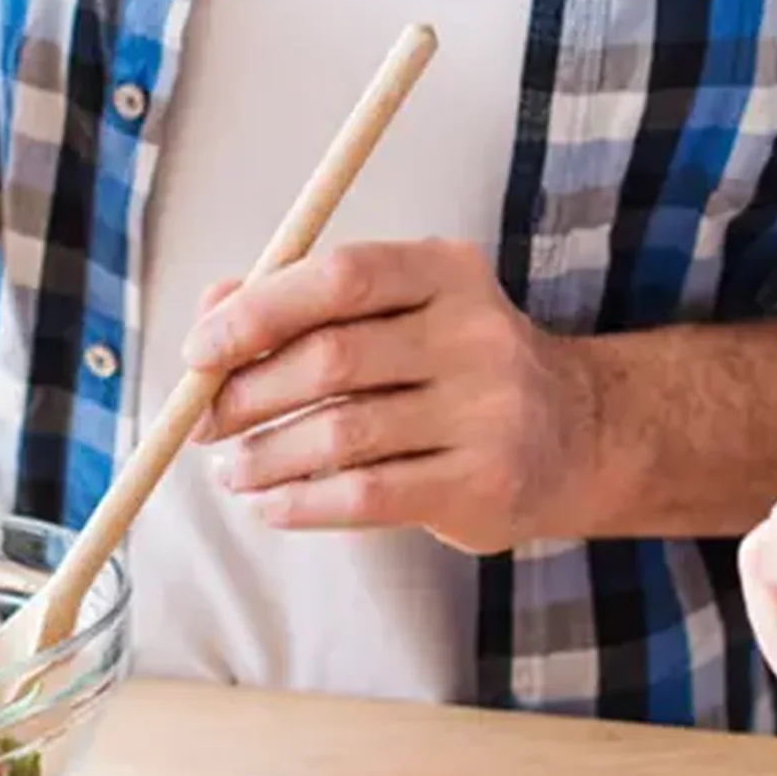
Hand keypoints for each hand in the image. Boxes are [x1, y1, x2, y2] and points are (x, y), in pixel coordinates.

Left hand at [184, 241, 594, 553]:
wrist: (576, 435)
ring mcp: (487, 411)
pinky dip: (300, 504)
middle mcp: (475, 333)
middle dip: (247, 394)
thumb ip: (304, 300)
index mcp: (446, 271)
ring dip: (265, 458)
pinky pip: (366, 497)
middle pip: (332, 358)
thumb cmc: (453, 366)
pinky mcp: (483, 484)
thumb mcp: (398, 310)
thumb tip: (209, 314)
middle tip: (203, 423)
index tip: (200, 351)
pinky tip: (271, 505)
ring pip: (341, 435)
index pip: (340, 275)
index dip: (257, 311)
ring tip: (232, 471)